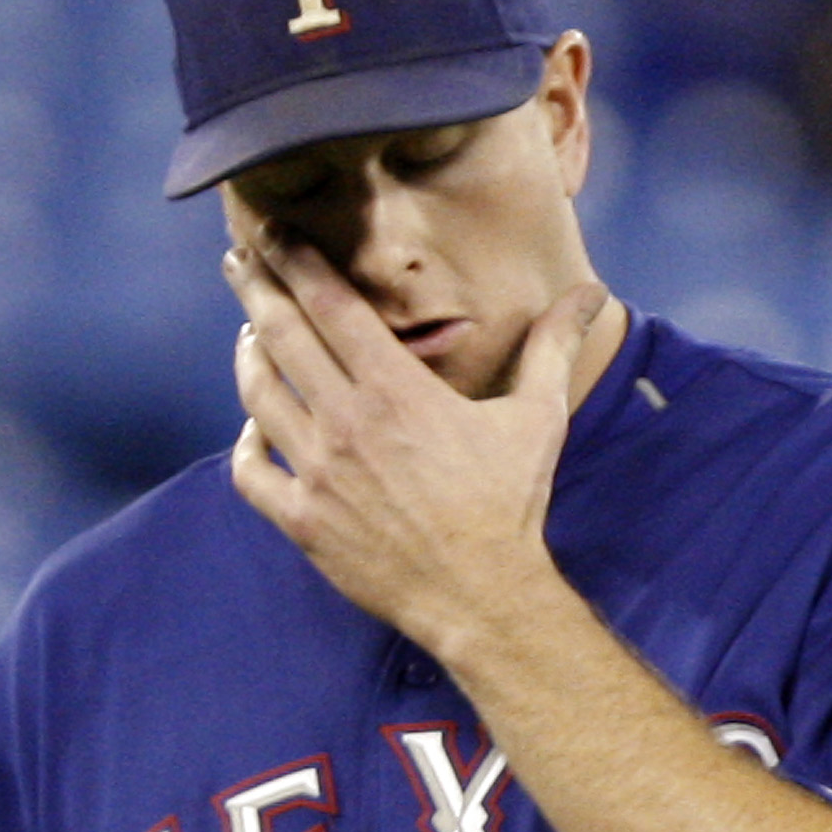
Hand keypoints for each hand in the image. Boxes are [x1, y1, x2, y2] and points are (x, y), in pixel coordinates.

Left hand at [225, 232, 606, 654]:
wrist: (481, 597)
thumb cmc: (510, 507)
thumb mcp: (538, 418)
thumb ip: (552, 346)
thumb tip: (592, 293)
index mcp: (397, 389)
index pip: (331, 304)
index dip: (296, 261)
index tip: (274, 234)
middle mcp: (347, 423)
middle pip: (282, 335)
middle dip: (256, 288)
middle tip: (240, 261)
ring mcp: (318, 474)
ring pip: (258, 396)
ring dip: (247, 356)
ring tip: (250, 335)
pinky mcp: (303, 521)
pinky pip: (250, 471)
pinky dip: (245, 439)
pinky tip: (256, 425)